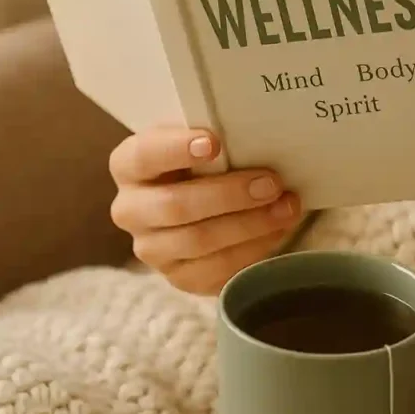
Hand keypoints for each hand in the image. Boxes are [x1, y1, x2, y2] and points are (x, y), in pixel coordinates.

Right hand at [109, 125, 300, 293]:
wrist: (200, 204)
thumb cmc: (201, 164)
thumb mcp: (197, 143)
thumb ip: (212, 139)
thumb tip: (253, 135)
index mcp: (128, 166)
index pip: (143, 156)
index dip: (176, 150)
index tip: (214, 143)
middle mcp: (130, 210)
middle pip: (176, 206)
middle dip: (229, 195)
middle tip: (271, 183)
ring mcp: (152, 249)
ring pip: (199, 241)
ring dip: (250, 225)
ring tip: (285, 208)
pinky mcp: (178, 278)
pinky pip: (216, 270)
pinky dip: (253, 250)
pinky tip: (277, 231)